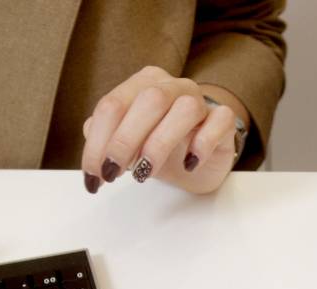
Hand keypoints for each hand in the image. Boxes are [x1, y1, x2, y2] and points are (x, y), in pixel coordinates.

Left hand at [81, 66, 244, 194]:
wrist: (194, 160)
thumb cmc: (155, 148)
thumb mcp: (123, 145)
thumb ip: (103, 140)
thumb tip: (93, 147)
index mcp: (141, 85)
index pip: (112, 104)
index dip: (98, 141)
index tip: (94, 175)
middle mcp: (171, 86)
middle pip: (148, 101)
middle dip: (125, 141)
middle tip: (113, 174)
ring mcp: (200, 100)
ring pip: (185, 109)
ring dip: (160, 143)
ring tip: (145, 173)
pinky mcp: (223, 120)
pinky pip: (218, 121)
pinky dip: (202, 144)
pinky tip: (189, 164)